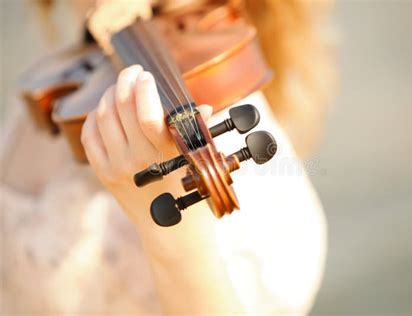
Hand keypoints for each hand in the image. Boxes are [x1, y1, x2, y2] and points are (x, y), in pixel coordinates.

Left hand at [81, 65, 211, 224]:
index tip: (147, 75)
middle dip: (124, 81)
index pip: (144, 113)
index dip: (143, 88)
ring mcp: (115, 168)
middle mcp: (135, 160)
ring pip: (102, 117)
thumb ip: (198, 132)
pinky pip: (89, 136)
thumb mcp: (202, 165)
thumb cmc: (194, 197)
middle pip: (119, 107)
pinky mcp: (104, 174)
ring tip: (122, 88)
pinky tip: (107, 111)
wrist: (173, 235)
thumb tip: (203, 107)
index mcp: (163, 156)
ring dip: (110, 95)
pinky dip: (95, 117)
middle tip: (133, 72)